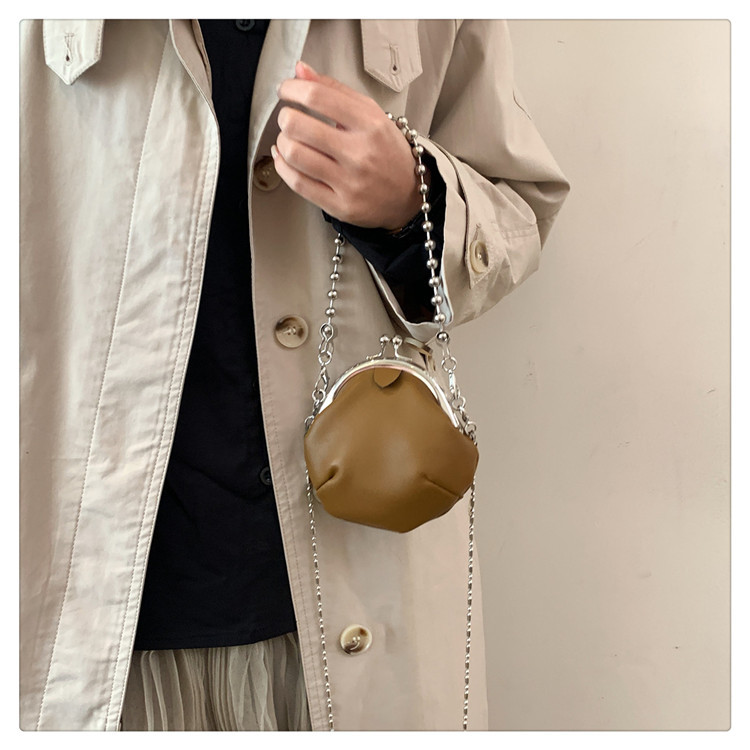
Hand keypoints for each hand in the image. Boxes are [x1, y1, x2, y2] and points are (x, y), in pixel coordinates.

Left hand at [272, 61, 428, 230]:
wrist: (409, 195)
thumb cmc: (387, 153)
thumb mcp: (371, 114)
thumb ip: (334, 90)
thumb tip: (300, 70)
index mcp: (370, 124)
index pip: (318, 97)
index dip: (292, 89)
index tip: (286, 90)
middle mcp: (360, 153)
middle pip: (298, 125)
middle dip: (285, 117)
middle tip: (289, 118)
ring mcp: (349, 182)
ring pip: (294, 154)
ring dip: (283, 142)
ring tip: (289, 139)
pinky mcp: (339, 205)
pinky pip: (298, 183)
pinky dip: (282, 166)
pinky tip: (284, 158)